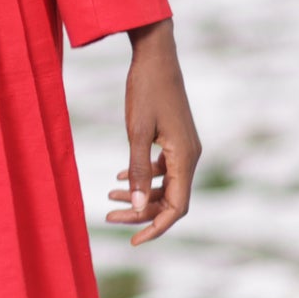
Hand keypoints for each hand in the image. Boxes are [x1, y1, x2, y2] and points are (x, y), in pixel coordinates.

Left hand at [106, 18, 200, 245]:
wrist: (155, 55)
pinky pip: (163, 168)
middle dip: (141, 213)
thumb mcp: (136, 131)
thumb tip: (138, 208)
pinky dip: (143, 176)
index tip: (133, 241)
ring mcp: (184, 147)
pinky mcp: (175, 138)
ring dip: (140, 195)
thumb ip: (139, 170)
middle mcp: (190, 156)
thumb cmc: (145, 90)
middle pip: (170, 200)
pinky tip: (120, 177)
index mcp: (185, 158)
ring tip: (108, 197)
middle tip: (108, 218)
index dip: (156, 227)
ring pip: (166, 185)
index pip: (177, 208)